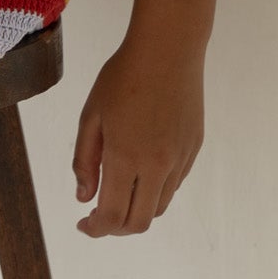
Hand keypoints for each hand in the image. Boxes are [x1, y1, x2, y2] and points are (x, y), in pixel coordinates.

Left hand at [70, 43, 203, 236]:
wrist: (168, 49)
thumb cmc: (123, 77)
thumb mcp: (91, 116)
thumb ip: (85, 160)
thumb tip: (84, 198)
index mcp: (126, 157)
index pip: (112, 216)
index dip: (95, 229)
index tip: (83, 224)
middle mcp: (158, 165)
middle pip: (139, 222)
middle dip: (116, 228)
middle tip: (99, 216)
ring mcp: (180, 158)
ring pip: (159, 206)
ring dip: (136, 210)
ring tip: (118, 191)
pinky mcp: (194, 149)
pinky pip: (174, 184)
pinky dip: (154, 190)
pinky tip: (140, 170)